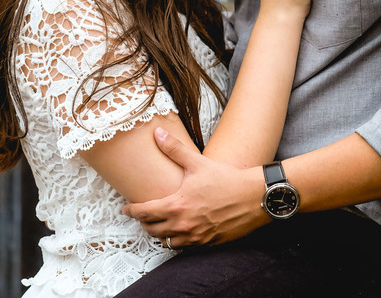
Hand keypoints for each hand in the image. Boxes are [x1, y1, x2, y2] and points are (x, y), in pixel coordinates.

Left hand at [123, 127, 267, 246]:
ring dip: (160, 234)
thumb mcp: (197, 162)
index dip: (131, 211)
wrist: (255, 197)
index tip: (125, 209)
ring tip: (159, 224)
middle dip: (144, 223)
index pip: (144, 212)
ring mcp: (197, 237)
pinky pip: (187, 246)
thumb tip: (157, 134)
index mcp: (177, 206)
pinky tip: (180, 231)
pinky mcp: (209, 243)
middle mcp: (184, 225)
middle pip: (153, 231)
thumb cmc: (227, 179)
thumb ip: (174, 149)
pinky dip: (179, 240)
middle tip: (142, 216)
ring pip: (168, 242)